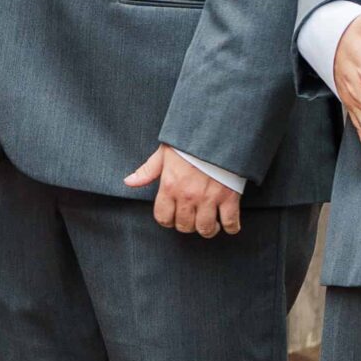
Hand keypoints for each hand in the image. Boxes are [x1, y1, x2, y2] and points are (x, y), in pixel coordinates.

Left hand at [124, 146, 241, 234]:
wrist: (218, 131)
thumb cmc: (190, 140)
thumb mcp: (164, 153)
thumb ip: (147, 171)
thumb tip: (129, 182)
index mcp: (169, 186)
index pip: (163, 217)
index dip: (168, 220)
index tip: (174, 217)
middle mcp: (188, 196)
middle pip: (184, 226)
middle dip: (187, 225)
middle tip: (193, 218)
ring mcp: (209, 198)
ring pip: (205, 229)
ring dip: (207, 229)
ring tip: (210, 224)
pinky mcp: (229, 197)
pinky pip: (230, 222)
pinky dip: (231, 228)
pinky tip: (229, 225)